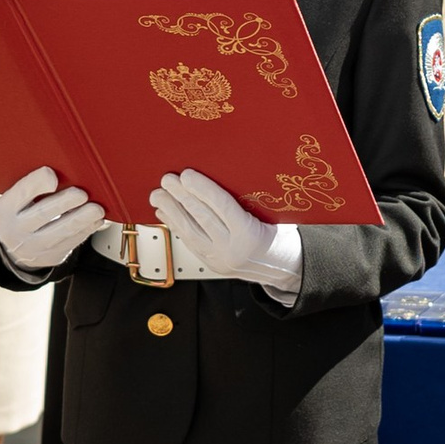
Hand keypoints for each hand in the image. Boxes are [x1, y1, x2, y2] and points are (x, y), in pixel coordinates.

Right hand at [0, 165, 101, 273]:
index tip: (52, 175)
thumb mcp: (16, 201)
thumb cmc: (22, 214)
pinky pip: (71, 242)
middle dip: (64, 202)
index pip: (20, 193)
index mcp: (6, 209)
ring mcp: (33, 246)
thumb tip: (63, 170)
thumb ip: (32, 187)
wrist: (17, 248)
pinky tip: (95, 220)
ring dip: (81, 219)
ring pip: (60, 232)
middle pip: (42, 214)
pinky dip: (86, 230)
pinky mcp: (51, 256)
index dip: (36, 183)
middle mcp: (16, 229)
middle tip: (81, 193)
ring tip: (96, 209)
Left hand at [152, 168, 300, 294]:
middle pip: (201, 218)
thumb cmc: (282, 238)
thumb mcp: (275, 215)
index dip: (203, 189)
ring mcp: (220, 259)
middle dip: (180, 197)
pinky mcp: (212, 264)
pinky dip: (176, 226)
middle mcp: (232, 249)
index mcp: (251, 235)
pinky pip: (190, 243)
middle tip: (167, 180)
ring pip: (190, 233)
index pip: (222, 207)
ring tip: (158, 195)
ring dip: (171, 211)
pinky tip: (165, 214)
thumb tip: (225, 175)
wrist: (286, 268)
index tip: (188, 175)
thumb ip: (250, 201)